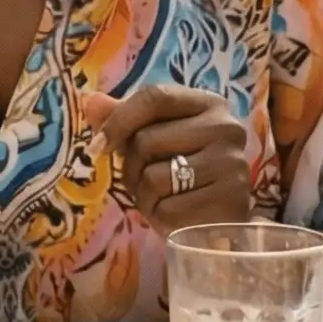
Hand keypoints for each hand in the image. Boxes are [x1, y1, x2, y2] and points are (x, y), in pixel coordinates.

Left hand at [81, 85, 251, 232]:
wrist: (221, 224)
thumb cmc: (185, 174)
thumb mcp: (158, 140)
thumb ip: (126, 118)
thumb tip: (91, 103)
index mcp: (209, 104)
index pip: (155, 97)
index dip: (119, 120)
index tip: (98, 145)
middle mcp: (226, 128)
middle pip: (147, 139)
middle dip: (131, 166)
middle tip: (142, 181)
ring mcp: (231, 164)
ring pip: (154, 177)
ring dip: (144, 195)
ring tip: (161, 199)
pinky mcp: (229, 202)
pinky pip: (168, 209)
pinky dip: (160, 217)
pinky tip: (174, 217)